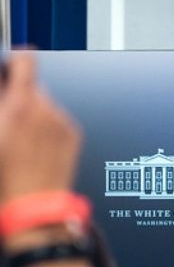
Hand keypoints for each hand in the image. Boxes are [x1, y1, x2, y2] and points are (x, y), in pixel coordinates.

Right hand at [0, 53, 81, 204]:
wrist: (34, 206)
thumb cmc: (6, 178)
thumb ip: (1, 104)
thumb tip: (3, 91)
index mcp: (20, 106)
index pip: (26, 61)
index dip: (16, 59)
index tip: (11, 64)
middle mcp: (46, 110)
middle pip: (33, 87)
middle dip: (19, 98)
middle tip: (7, 119)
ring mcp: (62, 122)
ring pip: (46, 105)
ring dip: (34, 114)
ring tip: (21, 140)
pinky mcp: (73, 135)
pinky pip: (58, 121)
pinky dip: (47, 127)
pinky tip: (36, 148)